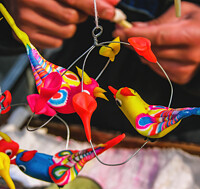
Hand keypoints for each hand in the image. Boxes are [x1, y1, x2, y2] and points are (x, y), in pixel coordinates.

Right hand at [4, 0, 118, 48]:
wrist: (16, 0)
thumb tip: (113, 4)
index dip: (95, 6)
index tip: (112, 12)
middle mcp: (30, 1)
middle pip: (72, 18)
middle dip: (78, 15)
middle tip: (69, 9)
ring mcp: (26, 20)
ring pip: (67, 32)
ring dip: (69, 27)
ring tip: (57, 17)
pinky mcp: (26, 36)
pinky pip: (57, 43)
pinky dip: (58, 36)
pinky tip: (49, 26)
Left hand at [113, 2, 199, 84]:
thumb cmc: (198, 25)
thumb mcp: (182, 15)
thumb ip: (158, 22)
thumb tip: (135, 28)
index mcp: (193, 34)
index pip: (158, 37)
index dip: (137, 35)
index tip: (122, 33)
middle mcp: (191, 54)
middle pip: (152, 51)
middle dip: (135, 43)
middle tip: (125, 36)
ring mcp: (186, 68)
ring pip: (153, 62)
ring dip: (141, 53)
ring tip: (140, 44)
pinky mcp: (181, 77)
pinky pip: (157, 70)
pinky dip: (150, 62)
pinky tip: (150, 54)